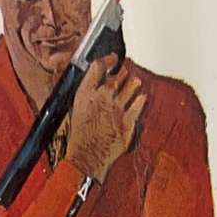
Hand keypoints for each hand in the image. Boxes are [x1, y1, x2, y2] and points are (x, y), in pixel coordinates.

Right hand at [66, 55, 144, 182]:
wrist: (87, 157)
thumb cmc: (79, 137)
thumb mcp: (75, 109)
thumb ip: (87, 93)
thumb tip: (94, 83)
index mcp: (86, 93)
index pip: (99, 66)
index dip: (108, 59)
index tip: (113, 58)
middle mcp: (102, 97)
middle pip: (118, 75)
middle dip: (123, 74)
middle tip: (124, 74)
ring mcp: (117, 108)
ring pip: (132, 85)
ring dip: (133, 84)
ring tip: (134, 84)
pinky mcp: (128, 121)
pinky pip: (140, 103)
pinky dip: (141, 99)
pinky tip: (140, 98)